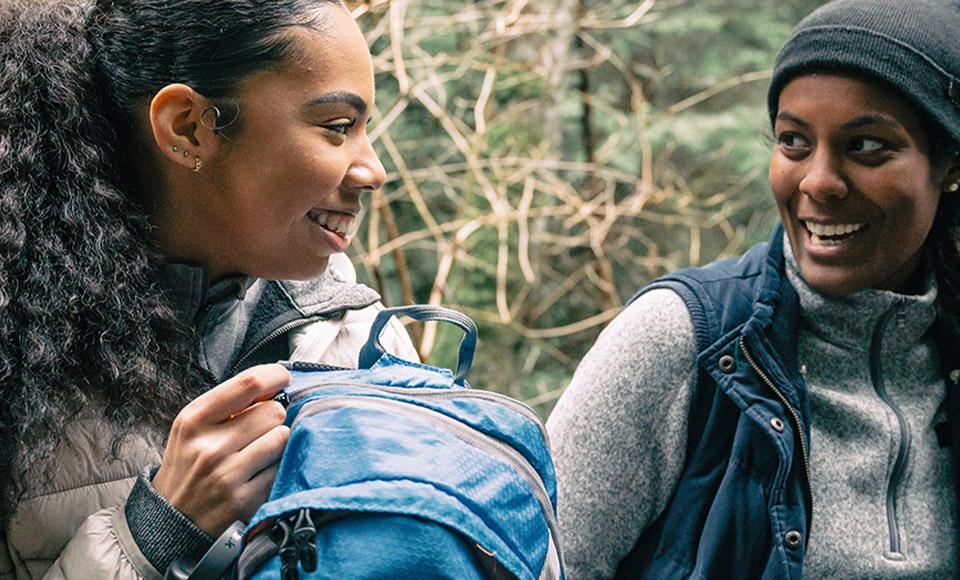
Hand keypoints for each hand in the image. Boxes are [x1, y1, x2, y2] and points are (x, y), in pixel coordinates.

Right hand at [153, 363, 290, 536]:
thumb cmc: (188, 467)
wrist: (172, 520)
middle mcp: (209, 446)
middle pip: (273, 411)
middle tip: (259, 431)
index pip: (248, 383)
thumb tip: (273, 385)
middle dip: (273, 418)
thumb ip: (228, 404)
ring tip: (259, 452)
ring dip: (278, 442)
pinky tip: (259, 473)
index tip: (282, 379)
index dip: (275, 376)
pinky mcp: (244, 498)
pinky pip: (281, 467)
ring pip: (282, 437)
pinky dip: (277, 467)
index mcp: (193, 420)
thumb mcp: (192, 429)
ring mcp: (227, 474)